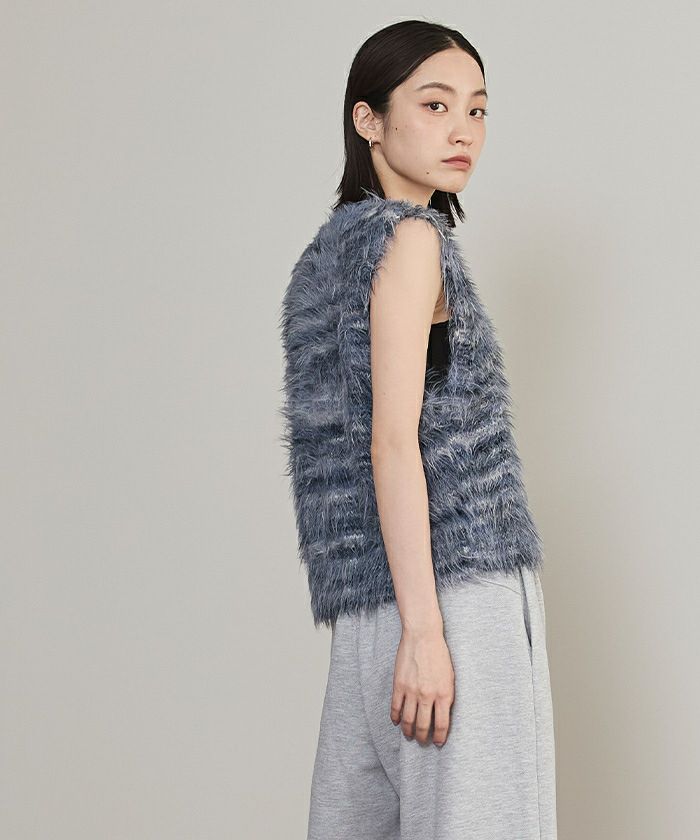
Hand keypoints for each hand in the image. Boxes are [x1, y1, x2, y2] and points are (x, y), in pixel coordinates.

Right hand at [390, 625, 454, 745]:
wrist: (423, 635)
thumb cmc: (440, 654)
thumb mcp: (450, 677)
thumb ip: (447, 696)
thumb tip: (443, 713)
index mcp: (444, 694)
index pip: (442, 725)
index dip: (439, 737)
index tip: (437, 743)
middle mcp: (428, 695)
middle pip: (423, 725)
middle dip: (423, 737)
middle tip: (422, 741)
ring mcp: (412, 691)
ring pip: (408, 720)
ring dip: (408, 731)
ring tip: (409, 735)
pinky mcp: (399, 685)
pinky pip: (395, 707)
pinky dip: (395, 717)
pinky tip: (397, 722)